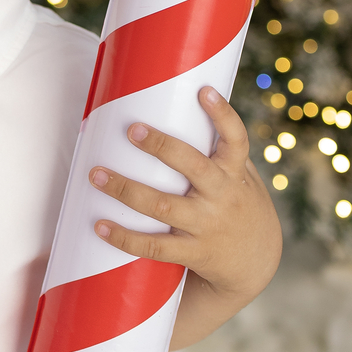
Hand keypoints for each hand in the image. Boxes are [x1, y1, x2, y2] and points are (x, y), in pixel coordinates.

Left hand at [88, 86, 281, 349]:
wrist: (255, 260)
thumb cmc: (236, 203)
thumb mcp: (238, 174)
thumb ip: (210, 147)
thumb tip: (168, 101)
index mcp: (235, 172)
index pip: (236, 139)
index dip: (222, 115)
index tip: (204, 91)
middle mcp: (223, 196)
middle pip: (194, 167)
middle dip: (162, 147)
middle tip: (131, 129)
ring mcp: (207, 225)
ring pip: (164, 207)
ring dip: (127, 190)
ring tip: (96, 174)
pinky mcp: (193, 252)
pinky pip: (155, 247)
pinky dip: (125, 237)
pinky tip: (100, 225)